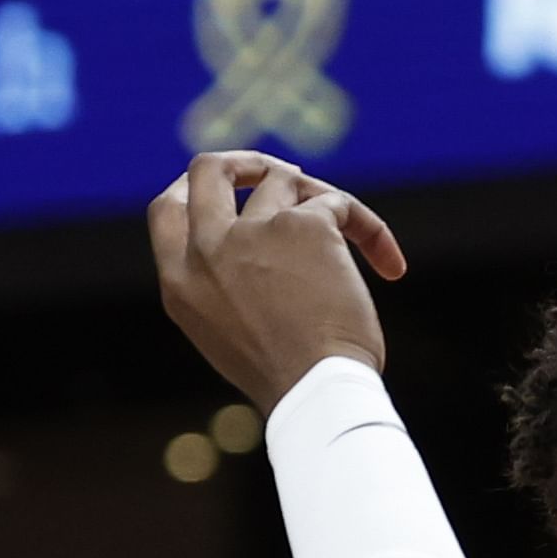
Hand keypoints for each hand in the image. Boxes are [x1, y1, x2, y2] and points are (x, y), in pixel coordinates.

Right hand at [147, 151, 409, 411]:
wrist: (318, 395)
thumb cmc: (289, 382)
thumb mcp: (232, 335)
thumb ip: (229, 286)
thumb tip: (255, 238)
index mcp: (179, 283)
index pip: (166, 210)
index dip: (193, 188)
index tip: (228, 186)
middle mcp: (208, 249)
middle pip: (208, 170)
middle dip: (247, 161)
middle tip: (287, 174)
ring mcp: (252, 232)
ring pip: (284, 182)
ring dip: (320, 201)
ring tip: (352, 238)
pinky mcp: (305, 226)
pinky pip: (339, 204)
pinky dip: (372, 230)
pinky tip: (390, 267)